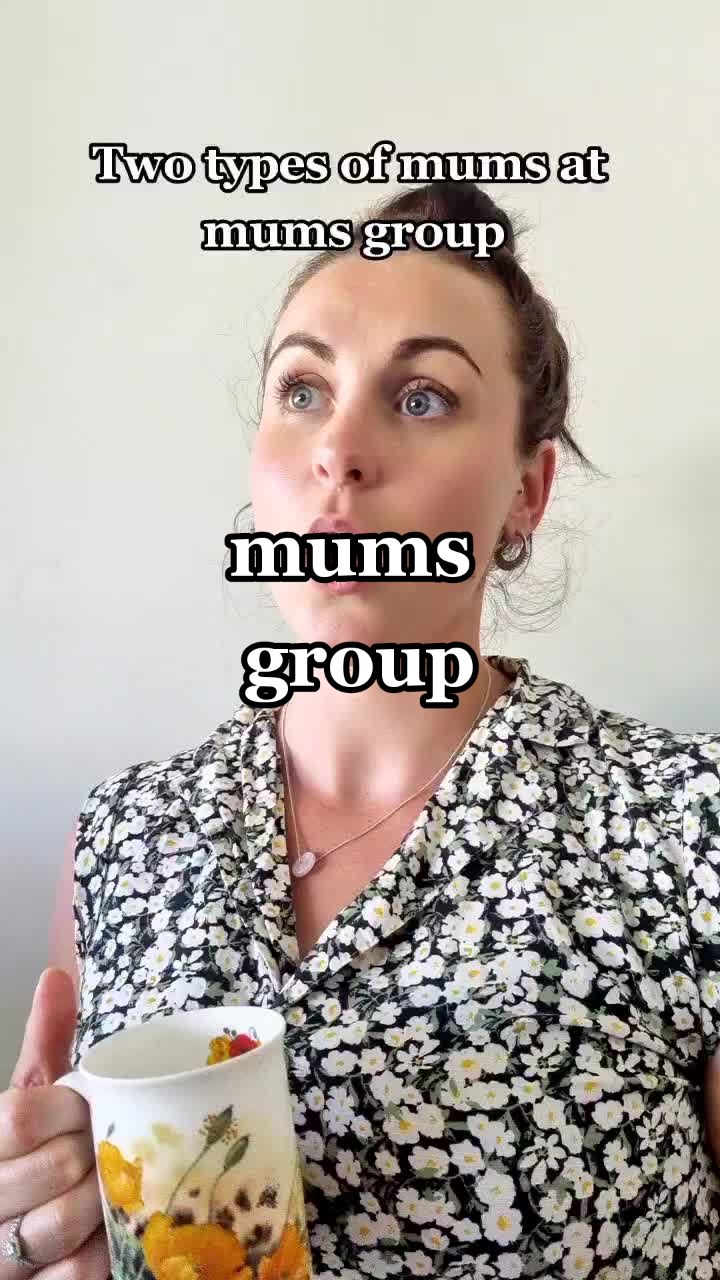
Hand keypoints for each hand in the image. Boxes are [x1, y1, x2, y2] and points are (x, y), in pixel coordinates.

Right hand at [0, 969, 108, 1279]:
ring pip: (64, 1227)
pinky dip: (99, 1260)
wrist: (3, 1238)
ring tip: (114, 1193)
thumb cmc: (27, 1159)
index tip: (89, 1109)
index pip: (19, 1116)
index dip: (69, 1110)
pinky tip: (107, 1241)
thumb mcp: (30, 1100)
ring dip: (104, 1208)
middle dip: (96, 1157)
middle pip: (54, 1170)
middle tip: (113, 1152)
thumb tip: (57, 976)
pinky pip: (72, 1277)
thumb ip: (44, 1044)